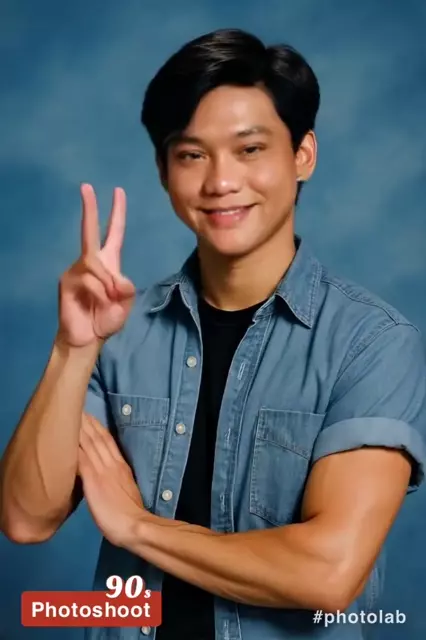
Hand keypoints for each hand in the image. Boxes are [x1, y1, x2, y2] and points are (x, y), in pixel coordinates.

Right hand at [57, 184, 135, 347]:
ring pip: (96, 265)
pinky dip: (100, 293)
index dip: (117, 213)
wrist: (87, 338)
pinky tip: (99, 304)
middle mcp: (91, 262)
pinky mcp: (67, 282)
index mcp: (108, 263)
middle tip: (86, 187)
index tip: (118, 191)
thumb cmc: (106, 319)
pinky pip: (89, 279)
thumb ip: (127, 289)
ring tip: (111, 301)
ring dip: (108, 284)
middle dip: (90, 209)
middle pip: (89, 231)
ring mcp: (76, 270)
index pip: (113, 233)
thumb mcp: (125, 304)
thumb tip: (118, 279)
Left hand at [78, 414, 146, 548]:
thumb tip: (108, 474)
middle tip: (75, 407)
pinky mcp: (93, 481)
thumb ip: (117, 479)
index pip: (108, 441)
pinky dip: (73, 447)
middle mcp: (111, 464)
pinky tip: (63, 439)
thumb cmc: (130, 514)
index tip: (88, 415)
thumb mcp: (126, 489)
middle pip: (97, 438)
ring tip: (69, 415)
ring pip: (89, 444)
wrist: (135, 525)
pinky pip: (81, 460)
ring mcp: (102, 471)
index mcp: (120, 466)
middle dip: (86, 422)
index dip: (97, 427)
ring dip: (79, 428)